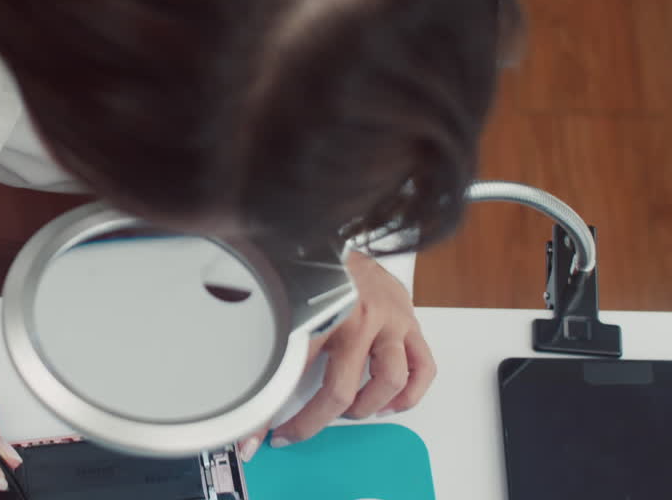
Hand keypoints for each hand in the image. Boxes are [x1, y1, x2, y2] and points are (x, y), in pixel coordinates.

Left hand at [238, 250, 435, 459]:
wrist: (328, 236)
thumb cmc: (306, 268)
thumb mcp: (282, 307)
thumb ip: (269, 352)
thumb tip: (247, 401)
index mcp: (320, 313)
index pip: (295, 378)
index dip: (280, 415)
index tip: (267, 437)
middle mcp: (358, 318)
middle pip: (344, 391)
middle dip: (321, 419)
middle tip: (306, 425)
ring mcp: (388, 319)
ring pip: (393, 381)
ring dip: (370, 406)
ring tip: (352, 412)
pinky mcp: (408, 317)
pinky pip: (424, 365)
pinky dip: (412, 391)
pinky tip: (393, 402)